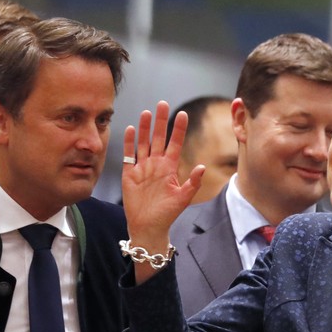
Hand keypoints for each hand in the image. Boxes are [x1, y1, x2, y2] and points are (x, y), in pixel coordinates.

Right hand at [120, 100, 204, 250]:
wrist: (148, 227)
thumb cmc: (167, 214)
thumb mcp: (183, 198)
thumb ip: (193, 182)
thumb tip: (202, 166)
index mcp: (170, 168)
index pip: (175, 144)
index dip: (179, 129)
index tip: (183, 114)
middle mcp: (156, 164)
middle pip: (159, 138)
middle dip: (161, 121)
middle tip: (163, 103)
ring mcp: (143, 168)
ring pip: (144, 143)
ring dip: (145, 128)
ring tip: (147, 112)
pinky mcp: (129, 174)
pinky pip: (129, 155)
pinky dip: (129, 143)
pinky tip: (131, 129)